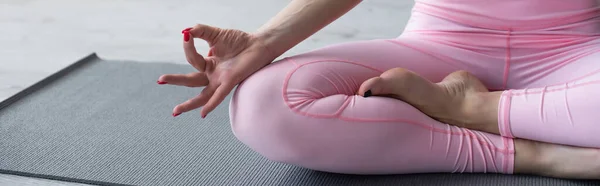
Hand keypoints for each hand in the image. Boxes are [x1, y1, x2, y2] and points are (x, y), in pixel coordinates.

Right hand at [158, 24, 275, 117]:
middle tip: (160, 80)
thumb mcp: (215, 33)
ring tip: (175, 112)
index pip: (192, 58)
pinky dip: (211, 104)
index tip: (186, 35)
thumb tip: (185, 32)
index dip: (187, 47)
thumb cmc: (239, 41)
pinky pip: (219, 96)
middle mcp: (212, 74)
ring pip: (202, 95)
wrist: (259, 44)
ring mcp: (221, 80)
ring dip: (189, 104)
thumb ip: (200, 31)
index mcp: (208, 63)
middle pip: (190, 81)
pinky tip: (203, 113)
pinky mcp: (231, 82)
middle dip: (175, 80)